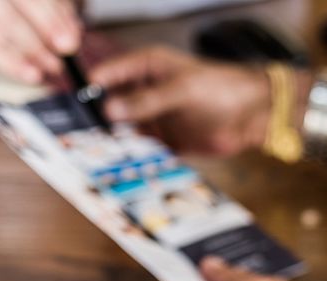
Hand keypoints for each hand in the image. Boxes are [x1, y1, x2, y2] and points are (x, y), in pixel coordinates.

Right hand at [0, 0, 81, 82]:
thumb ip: (56, 10)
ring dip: (24, 59)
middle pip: (9, 18)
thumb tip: (71, 37)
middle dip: (37, 44)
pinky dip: (7, 64)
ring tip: (43, 71)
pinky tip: (25, 73)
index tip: (69, 43)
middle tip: (57, 62)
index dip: (51, 20)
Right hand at [90, 46, 270, 154]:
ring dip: (109, 142)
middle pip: (107, 105)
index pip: (106, 75)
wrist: (254, 117)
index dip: (87, 90)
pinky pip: (136, 149)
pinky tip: (116, 166)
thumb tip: (109, 110)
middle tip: (76, 137)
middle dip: (93, 120)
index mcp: (145, 68)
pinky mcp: (159, 140)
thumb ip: (145, 102)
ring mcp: (149, 117)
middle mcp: (142, 92)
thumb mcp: (182, 91)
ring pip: (119, 130)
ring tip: (92, 155)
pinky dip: (127, 157)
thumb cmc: (223, 90)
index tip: (72, 109)